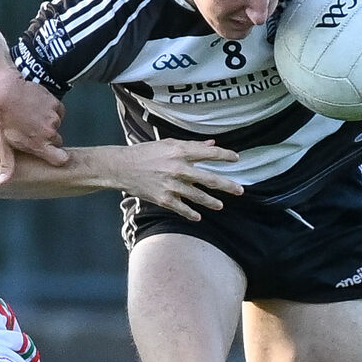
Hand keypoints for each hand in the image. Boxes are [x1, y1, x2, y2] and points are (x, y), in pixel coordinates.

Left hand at [0, 73, 68, 182]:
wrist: (5, 90)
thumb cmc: (2, 118)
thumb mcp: (3, 142)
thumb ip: (7, 163)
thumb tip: (3, 182)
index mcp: (39, 144)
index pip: (62, 159)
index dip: (59, 158)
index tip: (52, 154)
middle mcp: (50, 132)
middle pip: (57, 141)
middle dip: (48, 138)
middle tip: (31, 130)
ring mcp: (54, 117)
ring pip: (56, 124)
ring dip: (47, 122)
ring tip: (30, 116)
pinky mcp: (55, 103)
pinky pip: (57, 110)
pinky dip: (50, 109)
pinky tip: (35, 106)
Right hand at [114, 139, 242, 220]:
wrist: (122, 167)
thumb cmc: (145, 153)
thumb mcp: (167, 144)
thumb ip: (191, 146)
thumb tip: (211, 145)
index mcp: (180, 152)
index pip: (209, 154)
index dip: (225, 156)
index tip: (235, 158)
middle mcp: (178, 169)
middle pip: (209, 179)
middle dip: (227, 185)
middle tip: (240, 190)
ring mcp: (172, 185)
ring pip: (198, 196)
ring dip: (212, 202)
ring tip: (220, 205)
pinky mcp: (164, 199)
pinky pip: (182, 208)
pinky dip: (191, 214)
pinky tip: (198, 217)